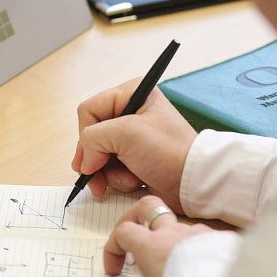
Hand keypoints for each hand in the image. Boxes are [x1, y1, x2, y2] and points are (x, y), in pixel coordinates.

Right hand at [72, 78, 196, 212]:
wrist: (193, 182)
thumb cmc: (167, 150)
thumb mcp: (126, 133)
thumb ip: (93, 138)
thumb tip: (83, 161)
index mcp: (131, 94)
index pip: (89, 111)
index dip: (87, 135)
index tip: (92, 158)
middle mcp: (130, 113)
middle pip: (92, 136)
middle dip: (96, 159)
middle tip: (97, 176)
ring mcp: (132, 138)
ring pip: (99, 155)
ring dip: (109, 172)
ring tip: (129, 179)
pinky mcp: (134, 159)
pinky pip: (111, 169)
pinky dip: (119, 180)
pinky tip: (136, 182)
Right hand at [104, 195, 232, 276]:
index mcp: (152, 247)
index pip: (123, 232)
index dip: (113, 248)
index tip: (115, 269)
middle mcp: (174, 233)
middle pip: (148, 206)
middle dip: (137, 215)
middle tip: (135, 234)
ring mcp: (199, 233)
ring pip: (182, 227)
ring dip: (176, 243)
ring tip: (180, 269)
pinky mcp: (222, 240)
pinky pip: (209, 240)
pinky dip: (203, 252)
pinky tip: (207, 272)